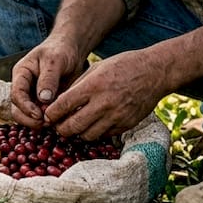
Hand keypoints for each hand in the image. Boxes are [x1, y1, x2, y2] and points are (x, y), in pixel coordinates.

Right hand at [9, 38, 85, 128]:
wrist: (72, 50)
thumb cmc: (60, 50)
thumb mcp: (55, 60)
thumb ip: (48, 79)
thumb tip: (43, 99)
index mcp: (21, 74)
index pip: (16, 94)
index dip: (25, 107)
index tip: (39, 115)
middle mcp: (24, 87)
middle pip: (17, 109)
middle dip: (30, 119)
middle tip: (47, 123)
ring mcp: (33, 96)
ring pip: (28, 116)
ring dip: (39, 123)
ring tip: (54, 123)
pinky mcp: (44, 103)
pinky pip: (42, 116)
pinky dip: (49, 121)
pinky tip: (60, 120)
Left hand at [42, 50, 164, 139]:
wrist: (155, 72)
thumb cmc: (123, 66)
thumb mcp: (97, 68)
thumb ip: (78, 85)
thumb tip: (59, 102)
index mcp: (93, 86)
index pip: (63, 106)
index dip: (51, 114)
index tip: (48, 116)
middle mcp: (103, 104)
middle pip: (72, 127)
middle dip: (61, 129)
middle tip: (58, 125)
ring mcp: (116, 117)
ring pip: (87, 136)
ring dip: (78, 133)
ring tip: (76, 125)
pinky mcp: (126, 125)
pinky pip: (104, 136)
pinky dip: (95, 132)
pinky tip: (94, 124)